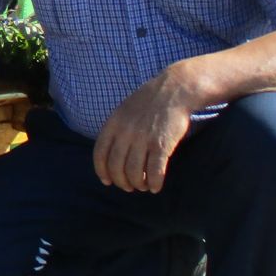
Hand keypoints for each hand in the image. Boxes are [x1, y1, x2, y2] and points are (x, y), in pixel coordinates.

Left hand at [92, 70, 195, 191]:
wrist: (175, 89)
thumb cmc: (149, 101)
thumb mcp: (124, 110)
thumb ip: (116, 129)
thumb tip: (110, 154)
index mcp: (113, 123)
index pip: (100, 154)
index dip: (102, 171)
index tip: (107, 181)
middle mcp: (126, 132)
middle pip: (116, 166)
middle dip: (121, 181)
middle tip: (128, 187)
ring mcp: (143, 138)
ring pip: (134, 172)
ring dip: (138, 184)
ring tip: (143, 186)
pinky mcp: (162, 144)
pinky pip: (155, 171)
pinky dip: (154, 183)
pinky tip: (156, 187)